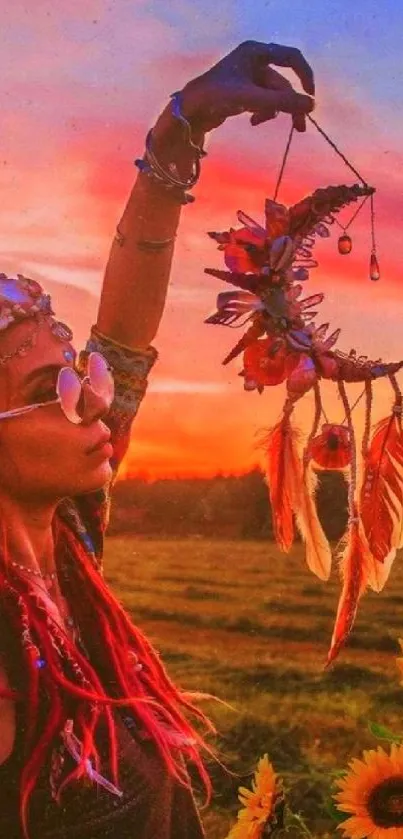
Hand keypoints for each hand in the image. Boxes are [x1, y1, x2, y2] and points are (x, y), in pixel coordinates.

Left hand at [180, 41, 314, 134]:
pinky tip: (252, 121)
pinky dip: (262, 112)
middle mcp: (254, 60)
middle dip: (289, 105)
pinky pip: (264, 101)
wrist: (190, 110)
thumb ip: (282, 101)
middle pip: (283, 83)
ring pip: (274, 95)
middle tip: (300, 128)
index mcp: (255, 52)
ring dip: (271, 110)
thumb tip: (312, 105)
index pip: (292, 58)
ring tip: (258, 121)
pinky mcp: (245, 91)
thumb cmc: (217, 96)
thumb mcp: (252, 99)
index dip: (305, 76)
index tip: (310, 97)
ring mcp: (250, 76)